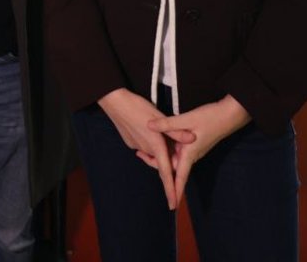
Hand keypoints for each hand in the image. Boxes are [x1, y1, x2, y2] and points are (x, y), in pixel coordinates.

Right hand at [98, 88, 192, 209]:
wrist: (115, 102)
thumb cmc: (138, 107)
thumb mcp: (161, 116)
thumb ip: (176, 131)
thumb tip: (192, 140)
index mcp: (155, 145)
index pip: (166, 173)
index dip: (171, 189)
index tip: (173, 205)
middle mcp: (146, 149)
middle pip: (161, 161)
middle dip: (168, 159)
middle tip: (176, 146)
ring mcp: (136, 145)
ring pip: (153, 152)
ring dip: (159, 148)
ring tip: (162, 134)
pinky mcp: (130, 141)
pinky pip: (144, 146)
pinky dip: (150, 142)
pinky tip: (148, 128)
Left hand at [148, 95, 250, 204]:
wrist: (229, 114)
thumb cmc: (210, 118)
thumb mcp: (187, 119)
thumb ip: (167, 124)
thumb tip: (149, 126)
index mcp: (190, 153)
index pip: (180, 177)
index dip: (174, 191)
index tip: (172, 205)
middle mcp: (192, 155)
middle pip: (172, 167)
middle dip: (157, 164)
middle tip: (139, 153)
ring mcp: (194, 150)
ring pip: (175, 158)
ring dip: (161, 156)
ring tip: (144, 148)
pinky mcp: (194, 143)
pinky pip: (179, 151)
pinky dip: (168, 148)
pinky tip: (160, 141)